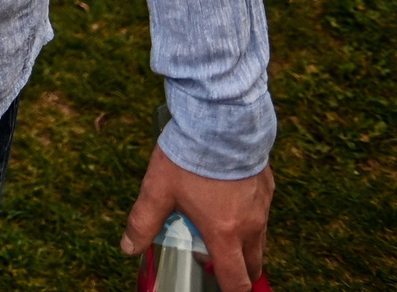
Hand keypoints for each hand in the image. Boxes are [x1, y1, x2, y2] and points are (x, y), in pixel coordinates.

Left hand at [121, 147, 273, 291]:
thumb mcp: (157, 190)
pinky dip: (248, 216)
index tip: (221, 288)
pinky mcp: (267, 187)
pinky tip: (228, 198)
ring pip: (259, 239)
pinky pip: (261, 212)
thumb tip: (128, 247)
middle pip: (252, 264)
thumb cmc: (189, 156)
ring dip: (243, 243)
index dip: (230, 290)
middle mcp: (251, 225)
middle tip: (214, 260)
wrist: (221, 120)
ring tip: (218, 227)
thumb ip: (143, 222)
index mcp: (225, 233)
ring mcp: (263, 207)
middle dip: (238, 270)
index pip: (236, 279)